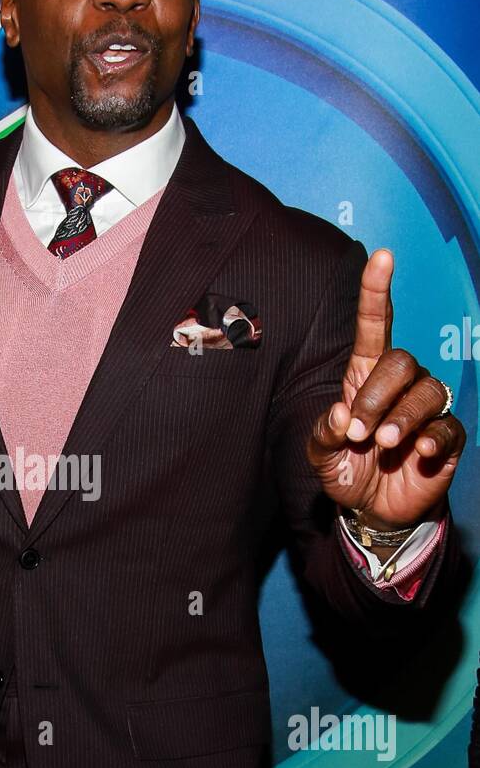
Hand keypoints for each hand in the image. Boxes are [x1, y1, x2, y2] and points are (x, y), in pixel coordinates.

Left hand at [307, 249, 464, 530]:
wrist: (370, 511)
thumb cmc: (345, 470)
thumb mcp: (320, 456)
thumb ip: (322, 435)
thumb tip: (339, 414)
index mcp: (365, 377)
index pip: (376, 326)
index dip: (377, 292)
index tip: (382, 256)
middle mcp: (400, 385)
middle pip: (400, 361)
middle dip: (377, 396)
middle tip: (359, 432)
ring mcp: (426, 409)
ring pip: (427, 391)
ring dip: (402, 418)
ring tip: (385, 446)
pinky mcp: (446, 438)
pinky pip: (447, 426)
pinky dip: (431, 438)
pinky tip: (416, 453)